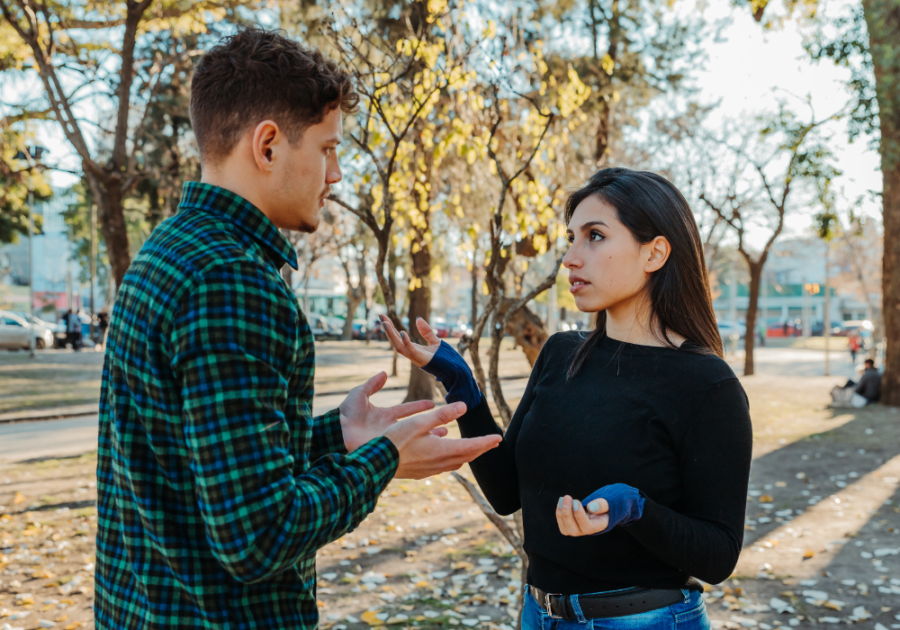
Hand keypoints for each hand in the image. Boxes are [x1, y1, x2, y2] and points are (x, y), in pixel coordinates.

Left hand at [339, 371, 445, 451]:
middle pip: (413, 425)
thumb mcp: (360, 395)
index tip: (432, 403)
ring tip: (444, 435)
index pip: (406, 409)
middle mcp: (389, 428)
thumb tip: (384, 373)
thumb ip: (372, 385)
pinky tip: (432, 448)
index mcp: (384, 415)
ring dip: (428, 435)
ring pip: (413, 436)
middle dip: (429, 424)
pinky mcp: (389, 447)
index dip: (418, 406)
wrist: (338, 433)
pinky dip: (419, 446)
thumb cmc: (346, 414)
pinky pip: (407, 446)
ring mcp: (390, 438)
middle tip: (445, 425)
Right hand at [380, 315, 439, 367]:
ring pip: (398, 346)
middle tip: (381, 316)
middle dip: (387, 329)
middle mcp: (411, 353)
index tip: (384, 317)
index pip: (398, 337)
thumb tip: (418, 319)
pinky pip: (410, 350)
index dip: (391, 327)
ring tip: (385, 323)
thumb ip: (426, 331)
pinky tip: (402, 332)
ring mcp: (415, 356)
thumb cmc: (444, 358)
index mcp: (413, 348)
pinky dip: (405, 342)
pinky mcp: (421, 358)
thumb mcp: (435, 341)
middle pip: (395, 341)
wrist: (454, 370)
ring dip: (391, 335)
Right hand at [384, 401, 502, 478]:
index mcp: (443, 450)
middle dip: (481, 448)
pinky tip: (445, 451)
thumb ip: (442, 414)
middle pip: (467, 456)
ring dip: (467, 454)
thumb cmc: (395, 440)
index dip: (486, 441)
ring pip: (456, 462)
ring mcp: (431, 470)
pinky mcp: (421, 472)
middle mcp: (440, 462)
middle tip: (492, 443)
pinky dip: (451, 458)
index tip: (498, 438)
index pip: (472, 446)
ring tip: (472, 448)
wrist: (376, 463)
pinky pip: (443, 465)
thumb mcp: (419, 422)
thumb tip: (463, 406)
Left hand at [556, 495, 609, 535]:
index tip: (576, 501)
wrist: (599, 510)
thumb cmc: (603, 506)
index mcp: (597, 527)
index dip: (580, 516)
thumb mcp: (607, 504)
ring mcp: (576, 531)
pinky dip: (559, 512)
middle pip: (573, 530)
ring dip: (561, 513)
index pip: (587, 527)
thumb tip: (590, 507)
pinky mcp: (569, 527)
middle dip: (567, 514)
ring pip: (565, 528)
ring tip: (563, 498)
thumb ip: (602, 505)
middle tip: (568, 497)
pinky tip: (561, 501)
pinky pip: (561, 523)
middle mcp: (585, 532)